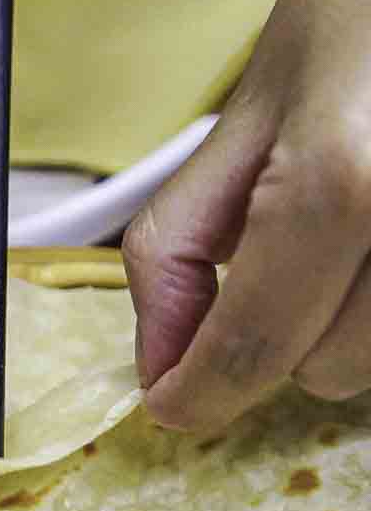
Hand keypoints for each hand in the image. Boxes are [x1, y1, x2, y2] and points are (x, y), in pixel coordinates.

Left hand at [124, 0, 370, 430]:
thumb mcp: (254, 104)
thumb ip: (185, 234)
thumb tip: (159, 358)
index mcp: (340, 182)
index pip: (255, 345)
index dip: (202, 391)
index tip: (175, 407)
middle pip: (330, 370)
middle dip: (286, 327)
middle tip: (298, 232)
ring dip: (353, 317)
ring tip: (360, 207)